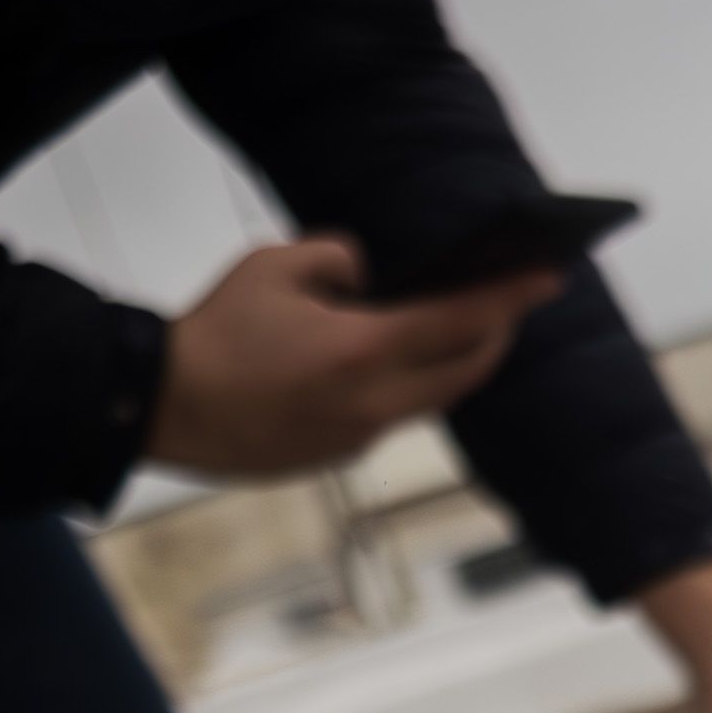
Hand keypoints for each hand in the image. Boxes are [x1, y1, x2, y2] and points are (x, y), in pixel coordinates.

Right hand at [143, 234, 559, 479]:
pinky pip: (392, 414)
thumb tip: (371, 274)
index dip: (512, 297)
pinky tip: (393, 358)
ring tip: (457, 323)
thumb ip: (336, 257)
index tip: (550, 275)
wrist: (161, 408)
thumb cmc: (215, 332)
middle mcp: (374, 404)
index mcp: (363, 352)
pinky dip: (406, 382)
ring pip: (431, 396)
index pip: (461, 321)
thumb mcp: (273, 265)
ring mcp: (359, 436)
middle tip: (512, 300)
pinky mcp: (338, 454)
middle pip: (465, 370)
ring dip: (452, 360)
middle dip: (496, 333)